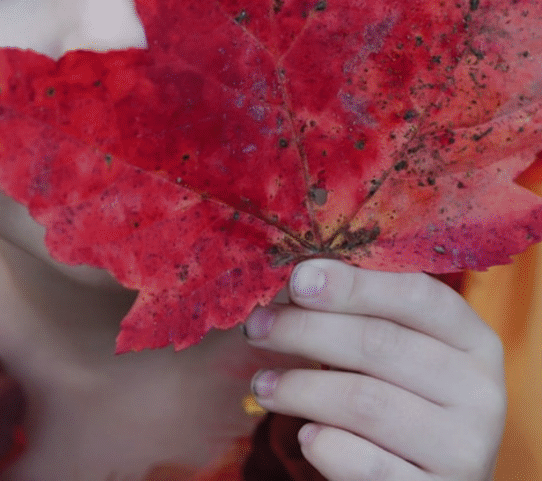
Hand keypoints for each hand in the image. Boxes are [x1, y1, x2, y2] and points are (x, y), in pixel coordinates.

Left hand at [241, 260, 504, 480]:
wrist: (426, 475)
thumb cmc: (398, 391)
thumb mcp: (394, 343)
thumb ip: (357, 308)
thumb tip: (297, 275)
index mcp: (473, 339)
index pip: (416, 294)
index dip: (352, 284)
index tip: (296, 279)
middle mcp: (480, 391)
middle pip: (379, 344)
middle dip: (304, 330)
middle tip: (255, 327)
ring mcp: (465, 449)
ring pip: (366, 402)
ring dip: (299, 388)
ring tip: (262, 384)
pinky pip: (366, 465)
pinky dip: (326, 445)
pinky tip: (305, 434)